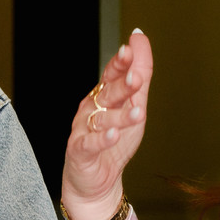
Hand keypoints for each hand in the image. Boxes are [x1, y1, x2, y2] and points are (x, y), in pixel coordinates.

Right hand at [60, 30, 152, 219]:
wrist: (97, 182)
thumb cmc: (115, 142)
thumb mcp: (134, 104)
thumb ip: (140, 72)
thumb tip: (139, 37)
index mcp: (104, 96)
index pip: (112, 74)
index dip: (120, 63)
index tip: (129, 50)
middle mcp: (92, 109)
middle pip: (108, 94)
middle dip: (122, 86)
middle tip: (137, 79)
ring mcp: (83, 129)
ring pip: (102, 119)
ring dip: (120, 116)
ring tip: (138, 113)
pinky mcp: (79, 152)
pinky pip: (89, 143)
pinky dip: (101, 139)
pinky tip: (113, 135)